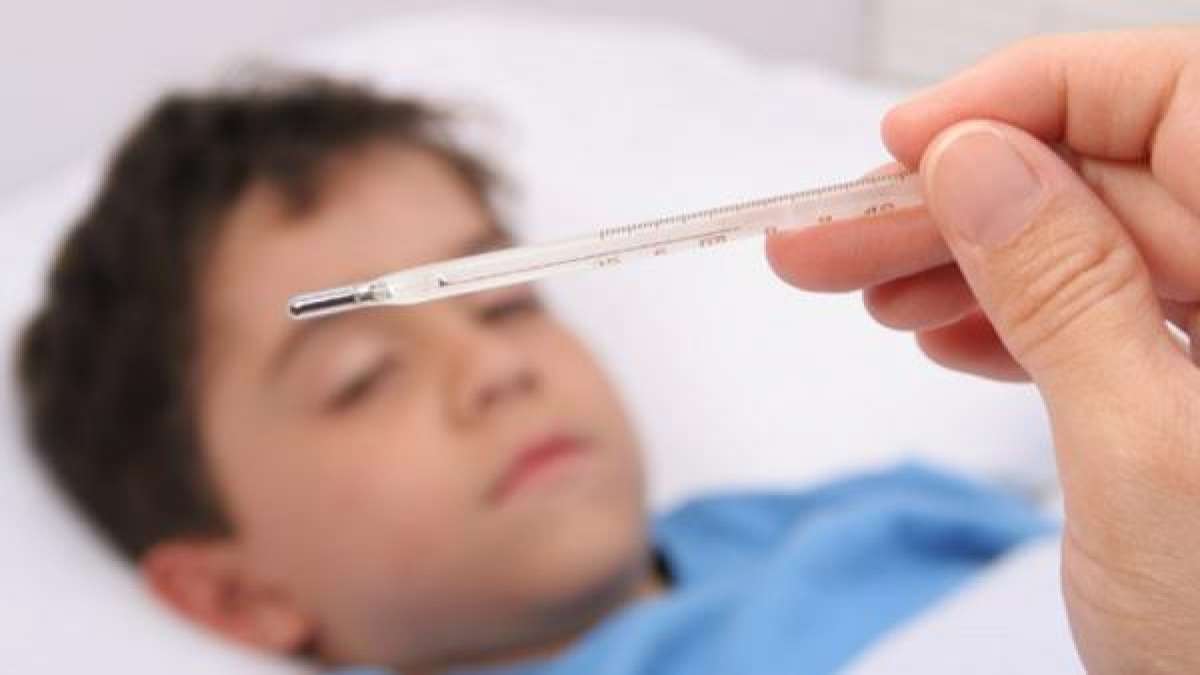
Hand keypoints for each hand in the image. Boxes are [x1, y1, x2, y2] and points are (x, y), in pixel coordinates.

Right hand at [767, 29, 1199, 672]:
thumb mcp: (1143, 455)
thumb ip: (1062, 291)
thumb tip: (975, 162)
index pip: (1179, 97)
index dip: (1035, 96)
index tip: (915, 140)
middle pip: (1107, 183)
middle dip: (956, 204)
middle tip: (827, 235)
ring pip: (1089, 253)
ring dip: (965, 265)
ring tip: (857, 291)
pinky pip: (1100, 323)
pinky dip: (1012, 324)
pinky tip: (942, 334)